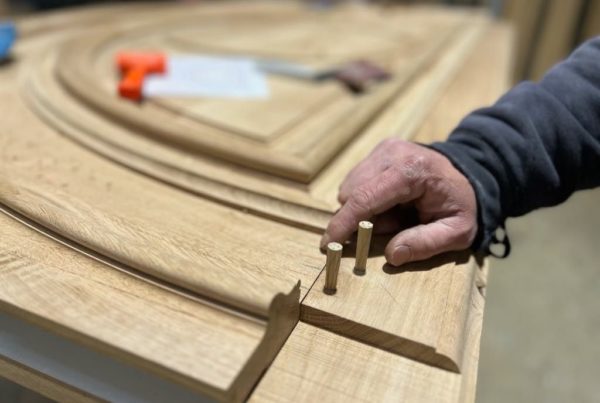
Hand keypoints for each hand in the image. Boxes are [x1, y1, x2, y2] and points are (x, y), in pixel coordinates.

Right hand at [320, 138, 477, 265]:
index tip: (327, 244)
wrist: (469, 173)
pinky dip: (366, 197)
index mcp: (412, 171)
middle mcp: (393, 153)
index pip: (365, 198)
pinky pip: (356, 180)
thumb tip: (391, 255)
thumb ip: (425, 244)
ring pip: (350, 186)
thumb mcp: (457, 233)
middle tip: (389, 229)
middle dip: (360, 219)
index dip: (343, 223)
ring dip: (363, 209)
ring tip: (394, 215)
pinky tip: (390, 202)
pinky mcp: (380, 150)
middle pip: (352, 192)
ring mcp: (385, 148)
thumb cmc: (462, 205)